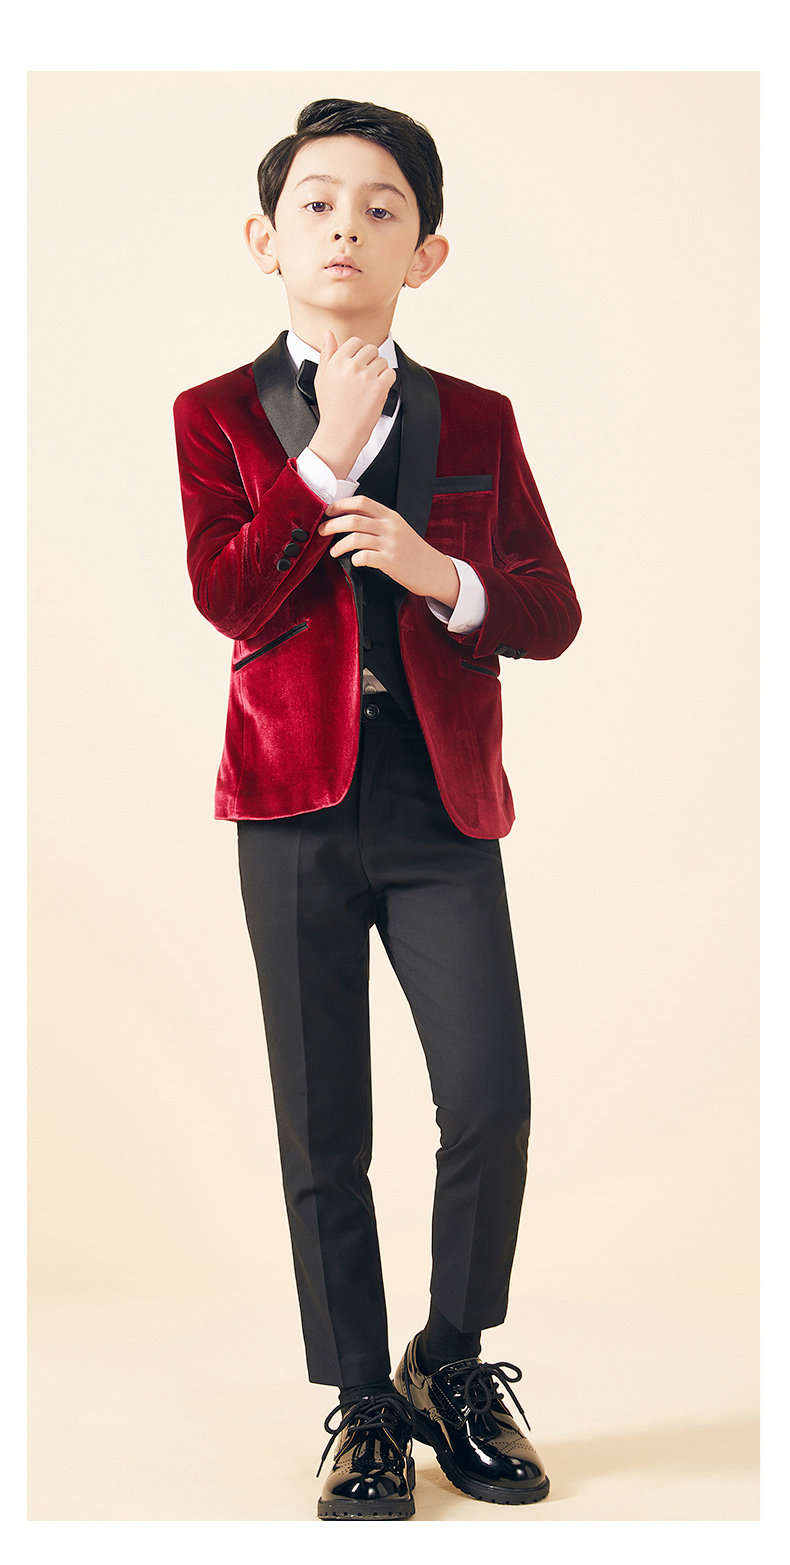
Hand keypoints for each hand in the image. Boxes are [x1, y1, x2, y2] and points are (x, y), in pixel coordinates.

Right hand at [308, 331, 396, 477]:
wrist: (340, 431)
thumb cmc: (331, 407)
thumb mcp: (322, 377)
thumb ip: (327, 353)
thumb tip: (328, 334)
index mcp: (337, 361)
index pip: (356, 342)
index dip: (359, 353)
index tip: (358, 365)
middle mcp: (351, 366)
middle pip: (371, 349)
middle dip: (371, 361)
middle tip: (365, 377)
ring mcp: (366, 376)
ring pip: (382, 361)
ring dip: (380, 372)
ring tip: (370, 386)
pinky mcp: (379, 387)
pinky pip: (390, 373)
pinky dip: (387, 381)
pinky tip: (377, 391)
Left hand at [319, 496, 460, 606]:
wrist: (435, 570)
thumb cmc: (414, 552)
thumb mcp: (398, 530)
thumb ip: (377, 522)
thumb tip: (349, 518)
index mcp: (390, 516)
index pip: (362, 501)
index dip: (341, 504)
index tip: (328, 511)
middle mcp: (390, 527)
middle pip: (353, 519)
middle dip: (332, 524)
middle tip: (322, 531)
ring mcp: (390, 544)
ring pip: (355, 538)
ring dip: (338, 545)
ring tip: (333, 551)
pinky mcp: (390, 561)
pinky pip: (364, 557)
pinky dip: (354, 559)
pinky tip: (354, 562)